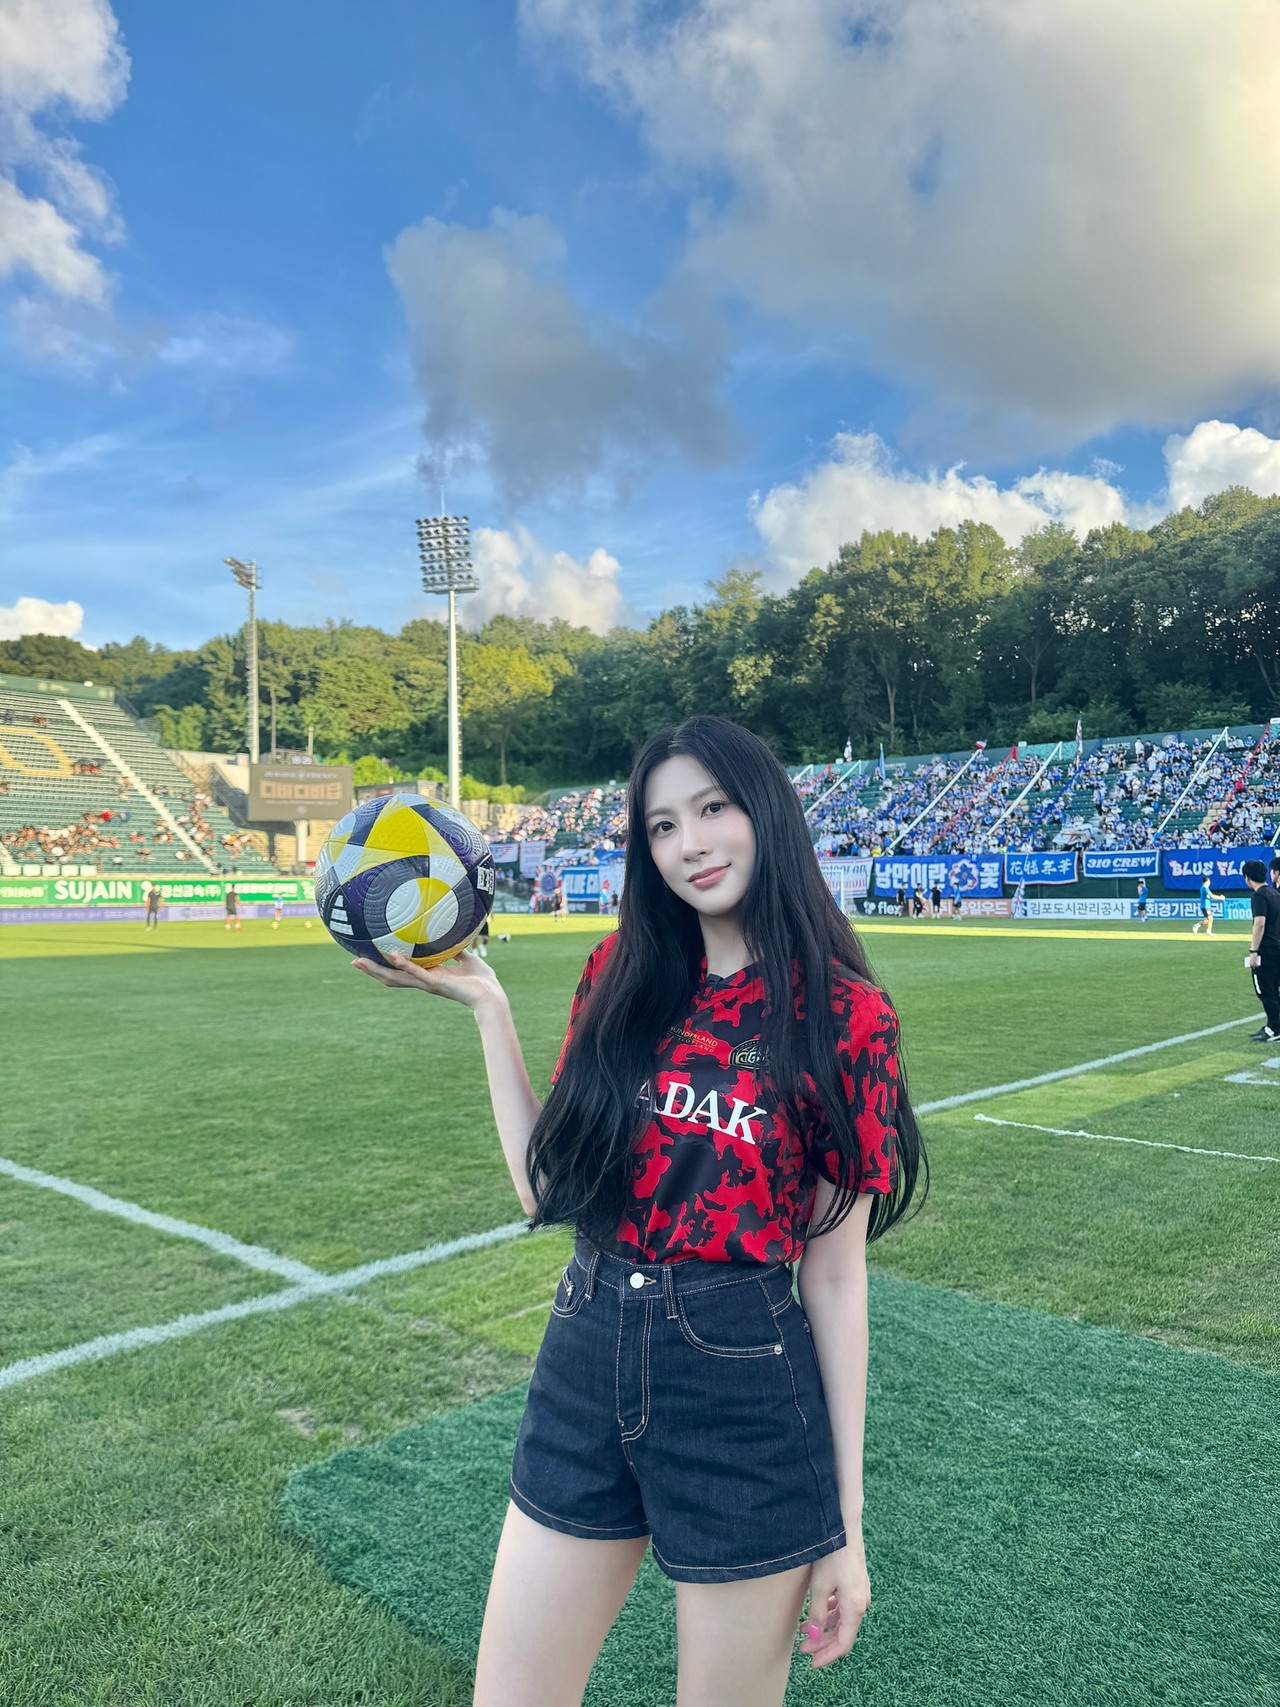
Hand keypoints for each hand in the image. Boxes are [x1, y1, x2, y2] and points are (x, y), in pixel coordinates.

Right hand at [351, 946, 501, 1010]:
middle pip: (392, 977)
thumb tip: (454, 935)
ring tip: (360, 961)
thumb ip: (459, 950)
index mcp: (430, 976)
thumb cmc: (483, 981)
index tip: (370, 956)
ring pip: (397, 977)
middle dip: (373, 970)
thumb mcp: (468, 960)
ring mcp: (428, 984)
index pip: (402, 971)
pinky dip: (404, 965)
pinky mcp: (436, 984)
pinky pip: (416, 973)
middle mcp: (425, 981)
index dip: (386, 965)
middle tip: (354, 961)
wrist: (492, 996)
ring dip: (378, 969)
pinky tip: (392, 956)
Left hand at [797, 1537, 870, 1668]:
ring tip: (803, 1630)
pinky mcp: (855, 1583)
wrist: (844, 1526)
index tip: (812, 1664)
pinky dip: (829, 1613)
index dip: (828, 1655)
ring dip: (823, 1627)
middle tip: (802, 1649)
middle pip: (842, 1632)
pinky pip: (843, 1606)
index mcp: (855, 1607)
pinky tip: (815, 1612)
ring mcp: (859, 1592)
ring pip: (842, 1619)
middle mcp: (861, 1602)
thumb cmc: (832, 1554)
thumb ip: (817, 1613)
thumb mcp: (820, 1586)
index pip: (844, 1643)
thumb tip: (813, 1636)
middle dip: (822, 1643)